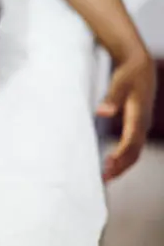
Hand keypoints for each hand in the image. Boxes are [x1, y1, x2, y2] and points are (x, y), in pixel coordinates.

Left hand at [97, 53, 156, 180]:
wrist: (141, 65)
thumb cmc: (129, 73)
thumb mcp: (119, 81)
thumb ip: (111, 97)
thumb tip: (102, 112)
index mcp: (139, 114)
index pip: (131, 141)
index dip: (120, 155)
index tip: (108, 166)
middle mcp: (143, 123)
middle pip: (135, 152)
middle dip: (121, 167)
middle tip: (104, 179)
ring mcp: (141, 126)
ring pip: (135, 151)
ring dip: (122, 165)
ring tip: (105, 178)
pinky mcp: (137, 126)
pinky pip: (132, 147)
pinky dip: (123, 158)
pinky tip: (110, 163)